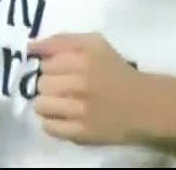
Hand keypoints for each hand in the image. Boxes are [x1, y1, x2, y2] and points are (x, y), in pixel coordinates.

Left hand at [28, 33, 144, 145]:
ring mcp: (80, 110)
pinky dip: (53, 122)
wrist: (145, 105)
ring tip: (63, 103)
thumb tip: (30, 48)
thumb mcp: (94, 44)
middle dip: (50, 85)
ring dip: (48, 104)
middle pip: (41, 84)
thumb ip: (61, 41)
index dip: (51, 67)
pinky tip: (65, 117)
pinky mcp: (81, 133)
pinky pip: (49, 127)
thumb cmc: (117, 71)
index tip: (62, 71)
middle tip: (65, 88)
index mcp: (83, 58)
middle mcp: (80, 83)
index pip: (45, 63)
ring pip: (40, 105)